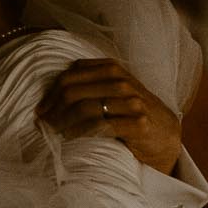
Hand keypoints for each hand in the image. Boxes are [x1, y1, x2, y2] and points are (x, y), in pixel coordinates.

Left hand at [37, 58, 182, 172]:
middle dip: (53, 109)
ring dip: (62, 122)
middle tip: (43, 124)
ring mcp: (131, 102)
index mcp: (111, 68)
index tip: (41, 110)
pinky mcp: (138, 123)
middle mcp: (121, 81)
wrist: (165, 133)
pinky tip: (70, 138)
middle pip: (73, 91)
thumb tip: (51, 91)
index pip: (70, 75)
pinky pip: (99, 126)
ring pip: (84, 108)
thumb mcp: (113, 88)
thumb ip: (89, 82)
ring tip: (52, 132)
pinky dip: (79, 132)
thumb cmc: (132, 111)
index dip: (50, 93)